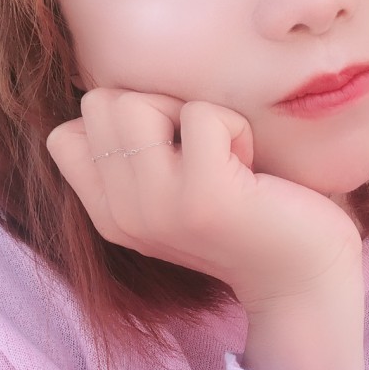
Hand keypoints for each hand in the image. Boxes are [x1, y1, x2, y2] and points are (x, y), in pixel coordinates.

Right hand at [46, 88, 362, 311]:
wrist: (304, 279)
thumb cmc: (248, 216)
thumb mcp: (174, 190)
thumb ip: (136, 156)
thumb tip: (121, 90)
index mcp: (110, 213)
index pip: (64, 136)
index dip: (121, 121)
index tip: (171, 150)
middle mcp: (122, 215)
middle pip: (99, 104)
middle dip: (157, 107)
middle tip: (203, 150)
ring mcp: (158, 208)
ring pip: (135, 102)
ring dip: (192, 114)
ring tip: (223, 159)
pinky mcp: (204, 198)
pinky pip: (202, 114)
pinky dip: (235, 127)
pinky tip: (250, 170)